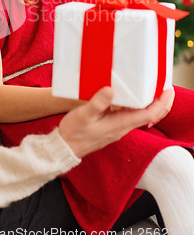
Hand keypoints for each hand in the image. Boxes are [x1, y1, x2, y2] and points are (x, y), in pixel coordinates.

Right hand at [58, 86, 174, 157]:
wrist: (65, 147)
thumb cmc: (74, 132)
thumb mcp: (83, 115)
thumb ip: (97, 103)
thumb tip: (111, 90)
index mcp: (120, 124)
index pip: (149, 114)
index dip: (161, 103)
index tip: (168, 90)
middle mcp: (123, 127)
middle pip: (150, 116)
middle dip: (161, 102)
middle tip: (166, 87)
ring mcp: (118, 128)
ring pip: (142, 116)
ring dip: (150, 103)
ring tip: (153, 88)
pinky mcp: (112, 126)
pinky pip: (131, 116)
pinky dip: (137, 106)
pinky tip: (132, 97)